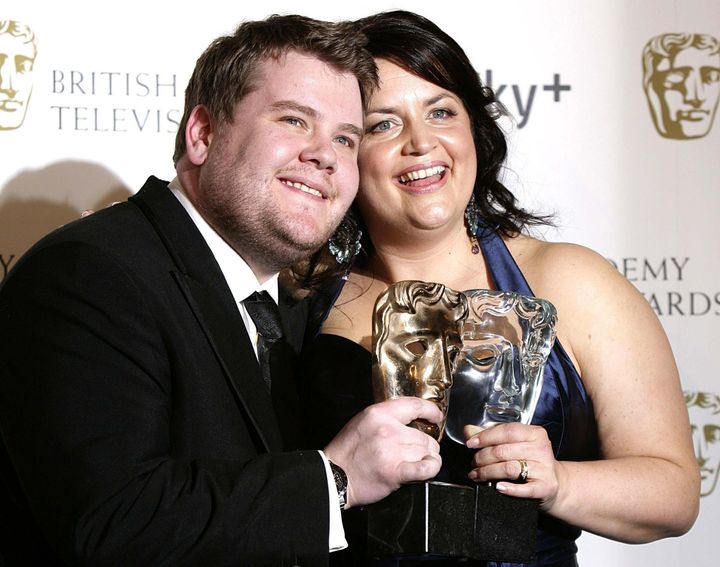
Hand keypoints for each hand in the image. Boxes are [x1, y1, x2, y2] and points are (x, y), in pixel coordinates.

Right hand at [324, 397, 442, 508]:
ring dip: (428, 458)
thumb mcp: (363, 422)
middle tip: (418, 452)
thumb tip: (412, 420)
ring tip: (417, 463)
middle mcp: (388, 430)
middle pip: (425, 435)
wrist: (335, 476)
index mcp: (379, 414)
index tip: (436, 417)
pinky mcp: (395, 472)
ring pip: (428, 451)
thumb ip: (386, 418)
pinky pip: (426, 468)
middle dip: (427, 445)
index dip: (431, 410)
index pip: (415, 405)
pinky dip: (432, 468)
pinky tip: (428, 468)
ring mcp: (393, 451)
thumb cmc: (346, 451)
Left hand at [465, 423, 559, 510]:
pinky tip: (498, 487)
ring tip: (477, 475)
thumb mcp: (516, 444)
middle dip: (482, 458)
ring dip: (488, 473)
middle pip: (503, 451)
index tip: (470, 443)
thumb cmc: (532, 461)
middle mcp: (541, 449)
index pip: (506, 431)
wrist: (555, 484)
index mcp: (534, 433)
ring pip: (508, 468)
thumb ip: (493, 436)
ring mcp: (544, 468)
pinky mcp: (545, 487)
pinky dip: (509, 489)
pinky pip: (524, 489)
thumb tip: (469, 430)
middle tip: (473, 463)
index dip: (485, 437)